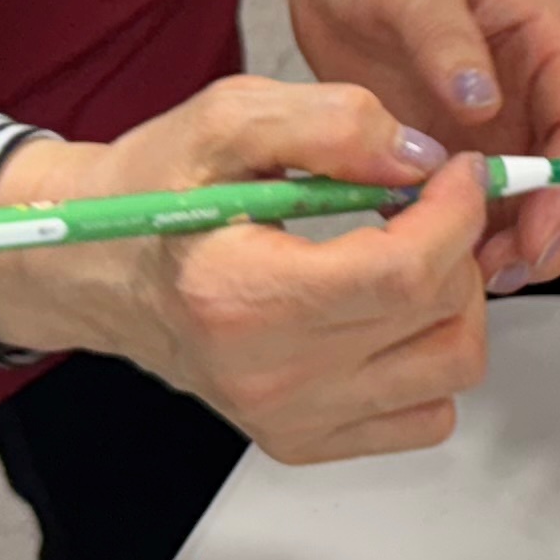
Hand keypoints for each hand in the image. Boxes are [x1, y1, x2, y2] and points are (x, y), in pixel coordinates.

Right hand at [0, 76, 491, 462]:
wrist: (98, 268)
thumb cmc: (154, 191)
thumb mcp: (227, 119)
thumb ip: (330, 123)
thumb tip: (422, 160)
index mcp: (242, 296)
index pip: (402, 274)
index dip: (456, 214)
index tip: (461, 173)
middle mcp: (267, 376)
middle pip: (438, 319)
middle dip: (456, 245)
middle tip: (424, 203)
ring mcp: (287, 419)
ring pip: (449, 370)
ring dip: (454, 301)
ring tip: (410, 253)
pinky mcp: (302, 439)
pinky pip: (424, 415)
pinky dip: (430, 358)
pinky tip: (391, 310)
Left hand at [283, 0, 559, 291]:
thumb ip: (446, 39)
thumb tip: (483, 105)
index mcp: (543, 40)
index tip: (536, 233)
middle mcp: (533, 89)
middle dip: (556, 231)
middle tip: (505, 271)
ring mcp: (497, 123)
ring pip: (537, 202)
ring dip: (515, 245)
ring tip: (466, 277)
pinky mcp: (454, 148)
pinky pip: (478, 207)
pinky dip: (467, 240)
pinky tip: (434, 262)